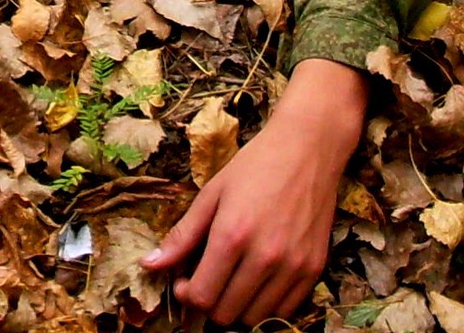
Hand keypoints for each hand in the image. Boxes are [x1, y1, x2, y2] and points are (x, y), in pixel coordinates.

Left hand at [142, 59, 365, 324]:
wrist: (308, 148)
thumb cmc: (255, 165)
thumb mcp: (212, 193)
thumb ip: (182, 235)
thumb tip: (148, 265)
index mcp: (232, 235)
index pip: (201, 296)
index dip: (186, 295)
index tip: (185, 280)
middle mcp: (264, 257)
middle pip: (226, 313)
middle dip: (209, 302)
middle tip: (207, 279)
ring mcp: (293, 266)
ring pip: (255, 318)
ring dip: (237, 306)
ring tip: (233, 279)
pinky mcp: (314, 269)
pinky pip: (285, 310)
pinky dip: (267, 304)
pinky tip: (258, 280)